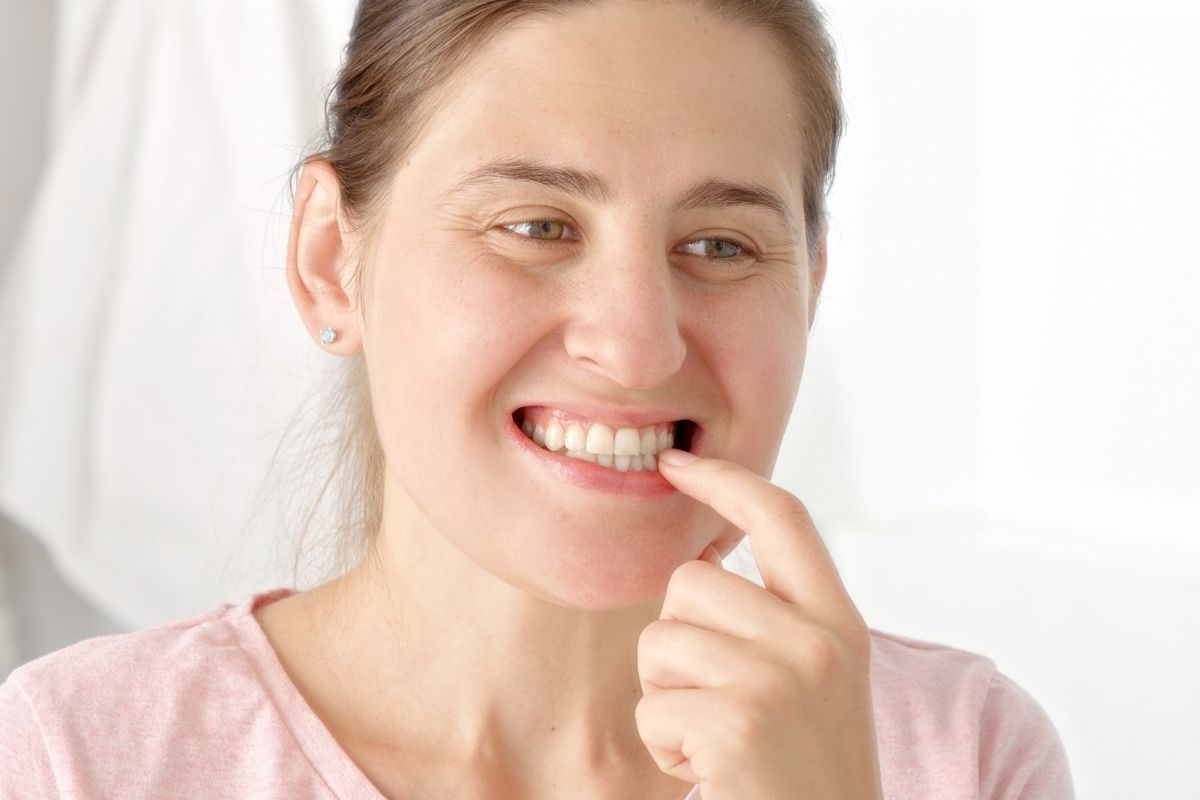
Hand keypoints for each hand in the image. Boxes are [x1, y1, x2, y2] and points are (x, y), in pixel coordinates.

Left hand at [634, 449, 883, 799]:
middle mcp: (818, 641)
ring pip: (661, 640)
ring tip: (716, 739)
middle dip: (677, 640)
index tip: (678, 464)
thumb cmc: (804, 771)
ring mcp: (781, 679)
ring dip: (667, 696)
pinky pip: (652, 706)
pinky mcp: (738, 722)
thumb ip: (776, 620)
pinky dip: (664, 746)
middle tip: (715, 701)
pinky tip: (708, 771)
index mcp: (840, 623)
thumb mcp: (815, 681)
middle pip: (691, 581)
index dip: (726, 480)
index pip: (782, 517)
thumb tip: (698, 565)